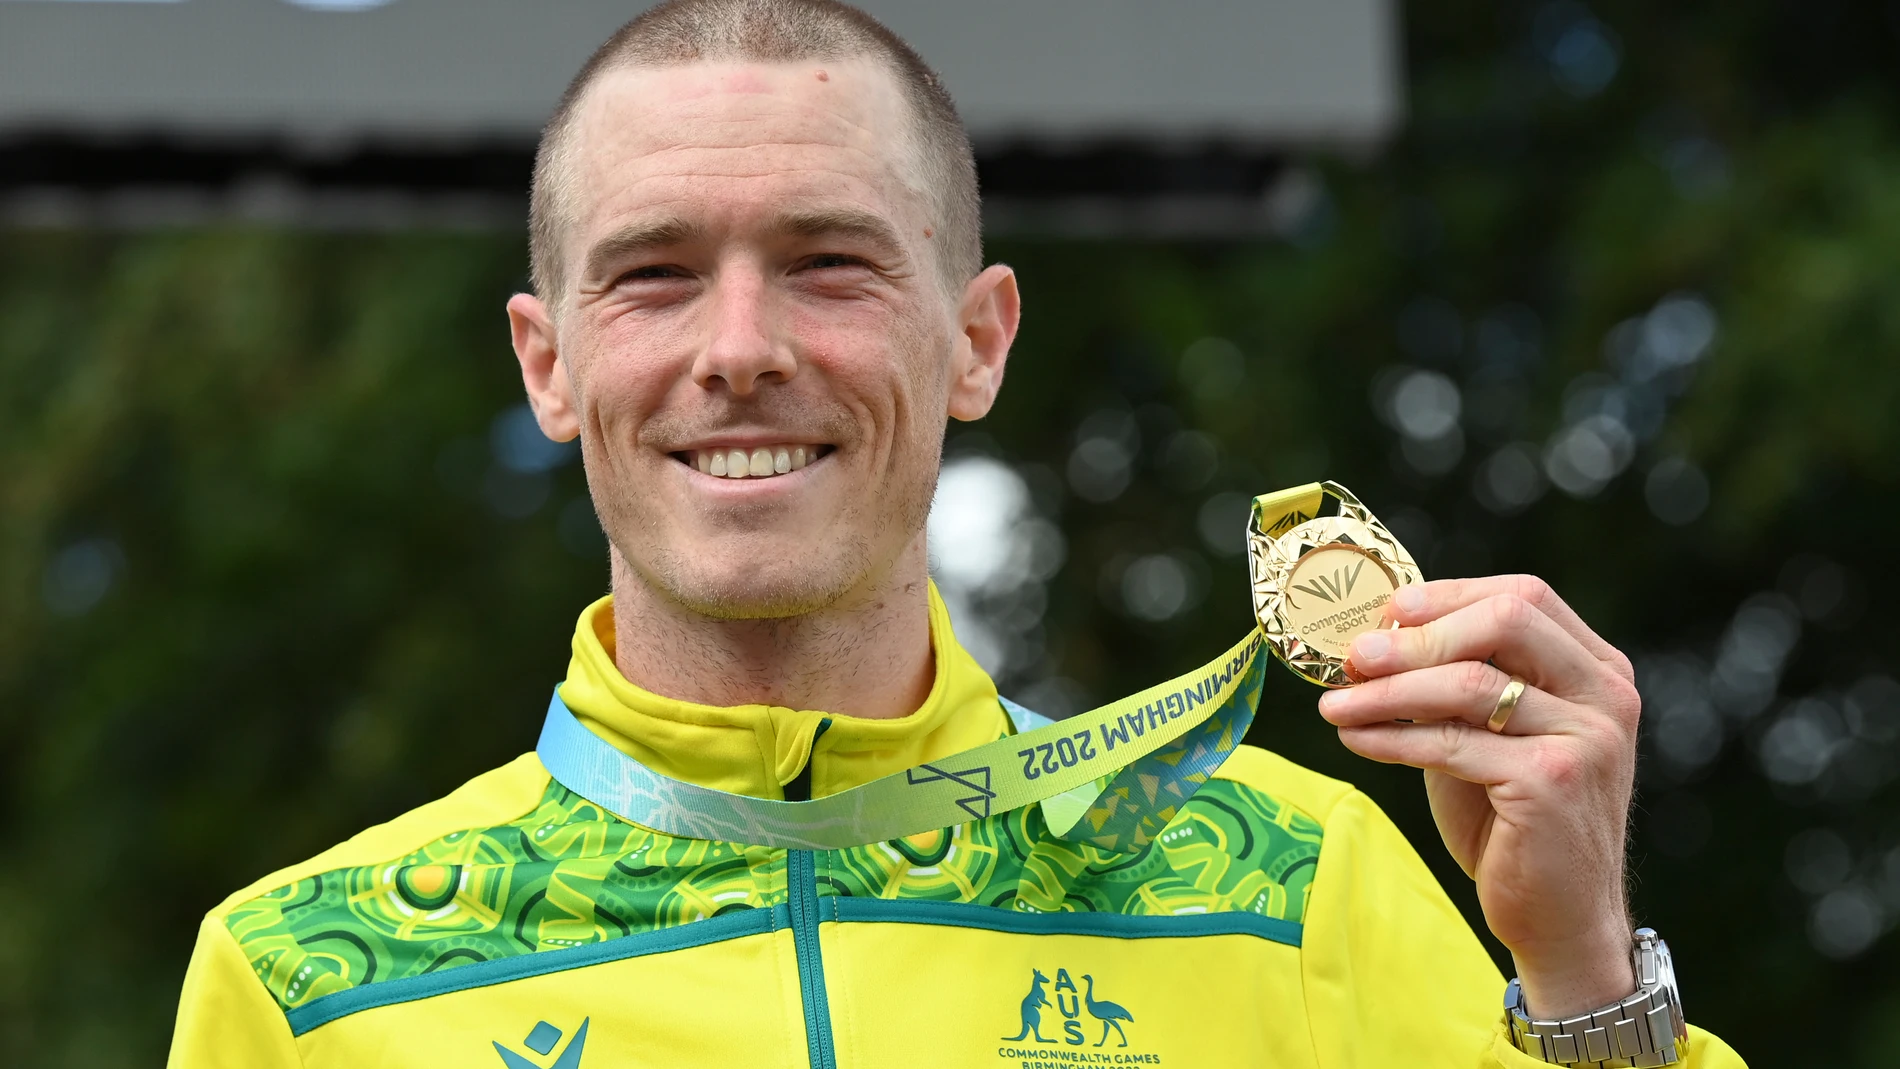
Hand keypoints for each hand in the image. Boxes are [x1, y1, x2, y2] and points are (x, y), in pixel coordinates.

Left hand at [1315, 575, 1641, 1019]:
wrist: (1559, 916)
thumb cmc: (1514, 822)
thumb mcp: (1487, 737)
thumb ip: (1453, 687)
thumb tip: (1372, 642)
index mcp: (1597, 669)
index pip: (1523, 596)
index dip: (1447, 597)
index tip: (1384, 613)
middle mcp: (1604, 694)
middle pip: (1506, 619)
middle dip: (1419, 634)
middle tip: (1355, 655)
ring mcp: (1586, 738)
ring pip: (1470, 684)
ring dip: (1388, 690)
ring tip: (1334, 704)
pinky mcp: (1551, 782)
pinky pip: (1452, 743)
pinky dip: (1392, 737)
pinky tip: (1354, 739)